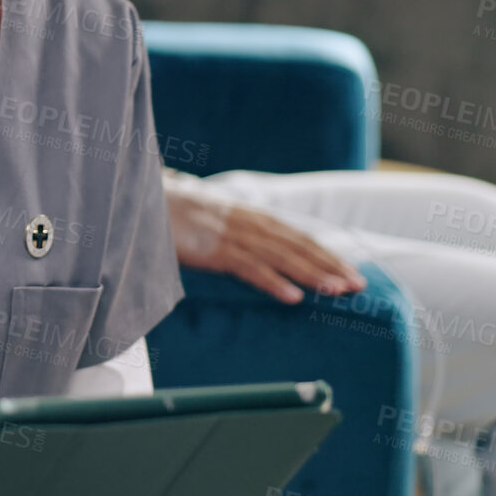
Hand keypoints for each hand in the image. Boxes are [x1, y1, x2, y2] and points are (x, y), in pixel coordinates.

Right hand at [166, 183, 366, 303]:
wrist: (137, 198)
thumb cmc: (168, 211)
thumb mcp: (206, 217)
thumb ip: (230, 229)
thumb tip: (250, 247)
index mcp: (246, 214)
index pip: (295, 234)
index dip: (324, 252)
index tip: (349, 269)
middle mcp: (244, 221)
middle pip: (296, 244)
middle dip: (329, 264)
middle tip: (358, 284)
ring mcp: (229, 233)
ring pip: (280, 256)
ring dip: (311, 274)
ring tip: (337, 291)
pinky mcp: (211, 248)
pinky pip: (248, 267)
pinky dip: (273, 282)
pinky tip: (293, 297)